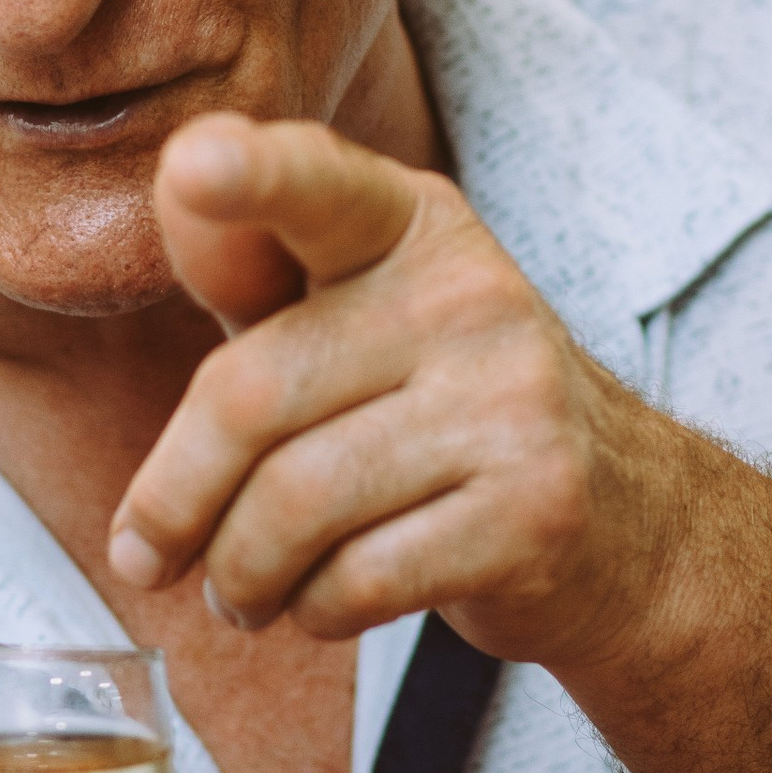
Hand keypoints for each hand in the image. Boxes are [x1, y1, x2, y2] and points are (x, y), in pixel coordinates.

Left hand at [106, 111, 685, 667]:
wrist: (622, 517)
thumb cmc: (435, 407)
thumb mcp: (347, 317)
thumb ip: (253, 267)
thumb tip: (174, 191)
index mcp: (405, 224)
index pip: (318, 186)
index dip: (252, 174)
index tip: (195, 162)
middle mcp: (467, 293)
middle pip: (250, 394)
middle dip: (174, 499)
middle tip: (148, 556)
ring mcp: (512, 400)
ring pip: (294, 504)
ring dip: (239, 573)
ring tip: (241, 591)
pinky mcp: (536, 510)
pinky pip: (359, 579)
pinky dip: (312, 610)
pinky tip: (320, 603)